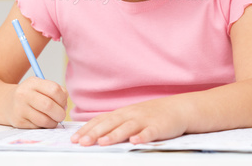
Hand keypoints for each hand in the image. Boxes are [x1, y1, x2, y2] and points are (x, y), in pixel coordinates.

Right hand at [5, 76, 67, 127]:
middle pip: (49, 106)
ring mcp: (20, 108)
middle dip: (60, 113)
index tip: (64, 103)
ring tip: (54, 119)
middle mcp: (24, 94)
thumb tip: (64, 106)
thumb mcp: (40, 86)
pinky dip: (44, 126)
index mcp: (33, 82)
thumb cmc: (30, 94)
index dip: (63, 99)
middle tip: (61, 115)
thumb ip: (56, 91)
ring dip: (53, 122)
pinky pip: (37, 126)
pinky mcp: (18, 121)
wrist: (6, 102)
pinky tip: (43, 122)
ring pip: (43, 119)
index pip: (54, 90)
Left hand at [71, 96, 186, 145]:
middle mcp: (131, 115)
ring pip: (127, 127)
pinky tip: (135, 142)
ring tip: (102, 142)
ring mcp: (144, 120)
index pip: (101, 120)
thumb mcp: (131, 116)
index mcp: (122, 113)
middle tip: (81, 142)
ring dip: (114, 135)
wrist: (177, 109)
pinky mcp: (158, 127)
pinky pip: (149, 132)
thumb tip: (94, 134)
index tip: (74, 138)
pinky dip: (142, 137)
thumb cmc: (151, 115)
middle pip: (110, 123)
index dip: (87, 129)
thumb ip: (115, 124)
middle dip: (95, 133)